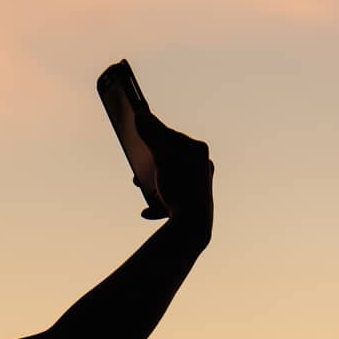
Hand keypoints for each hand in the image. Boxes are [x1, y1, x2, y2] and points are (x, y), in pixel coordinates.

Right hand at [136, 112, 212, 243]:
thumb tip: (141, 112)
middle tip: (136, 169)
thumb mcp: (161, 156)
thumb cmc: (179, 187)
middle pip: (169, 158)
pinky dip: (158, 204)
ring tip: (140, 187)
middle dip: (150, 163)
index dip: (151, 135)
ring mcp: (199, 186)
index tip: (137, 135)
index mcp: (197, 150)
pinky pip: (172, 199)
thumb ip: (151, 133)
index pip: (171, 136)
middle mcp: (202, 166)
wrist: (193, 225)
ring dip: (152, 183)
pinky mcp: (194, 205)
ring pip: (170, 179)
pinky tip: (147, 212)